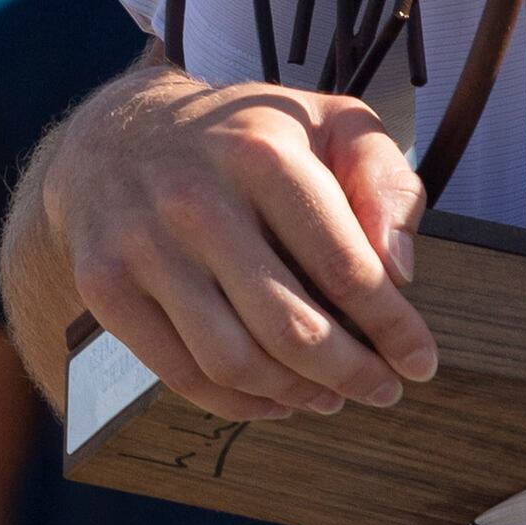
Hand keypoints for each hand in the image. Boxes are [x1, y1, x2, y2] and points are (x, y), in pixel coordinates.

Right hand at [39, 61, 435, 421]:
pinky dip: (239, 403)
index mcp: (261, 154)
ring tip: (332, 397)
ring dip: (299, 395)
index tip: (420, 361)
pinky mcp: (105, 288)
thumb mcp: (328, 121)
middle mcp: (196, 202)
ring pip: (235, 361)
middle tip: (383, 389)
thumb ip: (384, 180)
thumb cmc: (241, 136)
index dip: (393, 328)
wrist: (113, 132)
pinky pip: (182, 375)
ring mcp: (142, 249)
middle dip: (353, 374)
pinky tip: (276, 398)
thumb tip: (399, 272)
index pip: (345, 267)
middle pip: (291, 328)